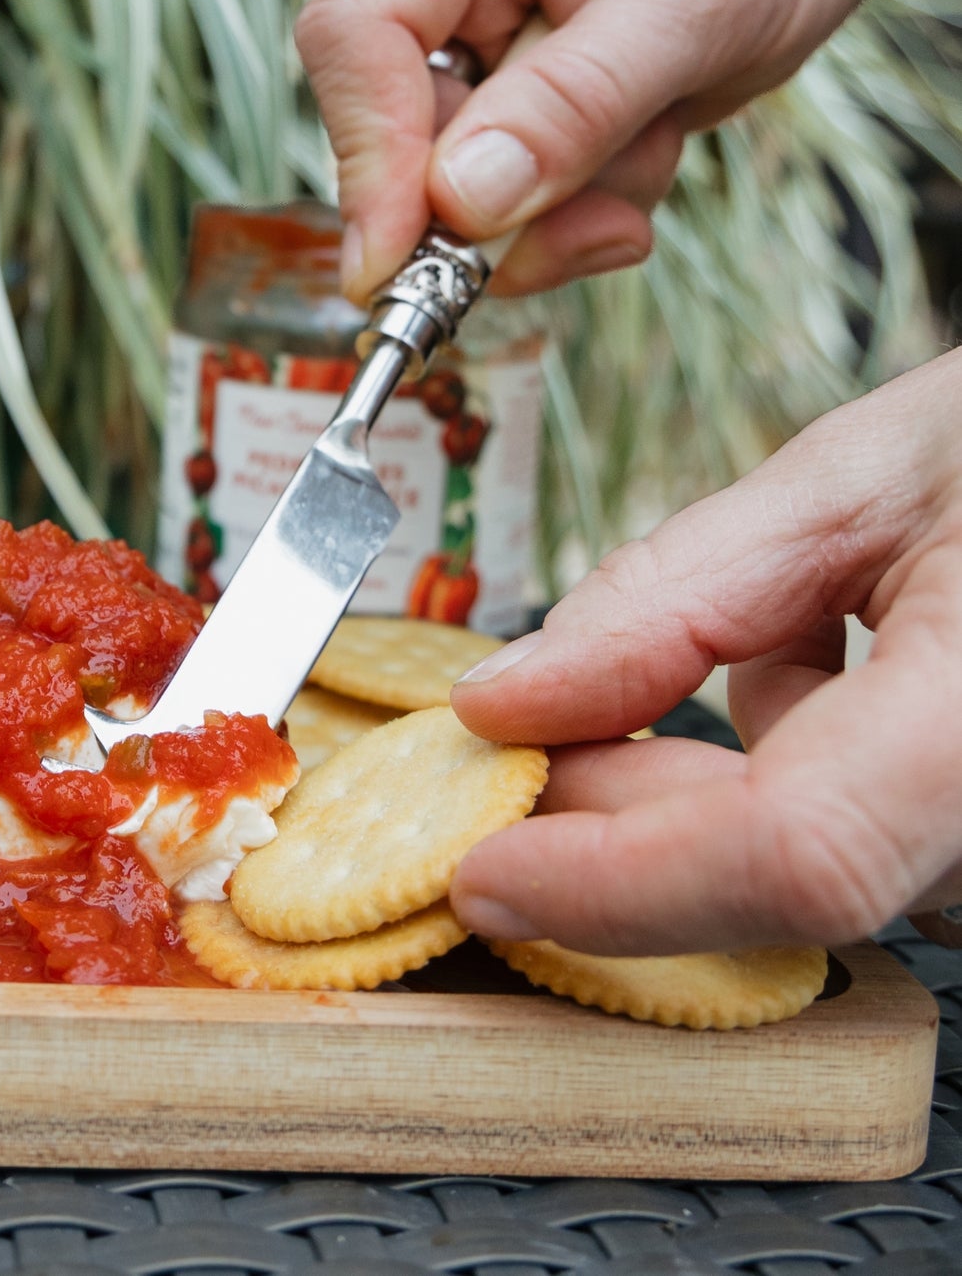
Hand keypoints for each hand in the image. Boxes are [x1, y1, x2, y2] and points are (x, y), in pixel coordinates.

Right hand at [296, 0, 919, 302]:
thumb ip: (579, 98)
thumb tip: (460, 199)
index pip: (358, 26)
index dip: (364, 145)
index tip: (395, 258)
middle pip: (393, 121)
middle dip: (487, 203)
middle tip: (592, 235)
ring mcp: (474, 42)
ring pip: (451, 182)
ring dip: (555, 209)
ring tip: (655, 153)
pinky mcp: (507, 103)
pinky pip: (505, 202)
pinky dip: (576, 214)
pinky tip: (646, 157)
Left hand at [447, 348, 961, 953]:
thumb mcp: (864, 478)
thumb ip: (677, 596)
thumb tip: (508, 699)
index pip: (799, 851)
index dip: (620, 881)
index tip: (482, 869)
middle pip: (792, 866)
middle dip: (625, 810)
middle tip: (520, 725)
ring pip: (826, 862)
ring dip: (708, 785)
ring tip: (704, 646)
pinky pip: (876, 840)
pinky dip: (792, 772)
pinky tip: (798, 663)